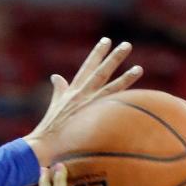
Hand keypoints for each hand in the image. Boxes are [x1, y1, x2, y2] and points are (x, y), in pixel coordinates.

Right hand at [24, 37, 141, 165]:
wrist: (45, 145)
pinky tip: (137, 100)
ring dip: (126, 79)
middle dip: (114, 58)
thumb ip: (59, 89)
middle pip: (101, 73)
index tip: (106, 41)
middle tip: (127, 45)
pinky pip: (111, 110)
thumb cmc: (49, 128)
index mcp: (74, 91)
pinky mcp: (93, 121)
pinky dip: (122, 105)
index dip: (97, 54)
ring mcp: (89, 108)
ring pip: (111, 90)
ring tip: (139, 69)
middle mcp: (82, 95)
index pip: (87, 67)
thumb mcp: (55, 104)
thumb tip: (55, 76)